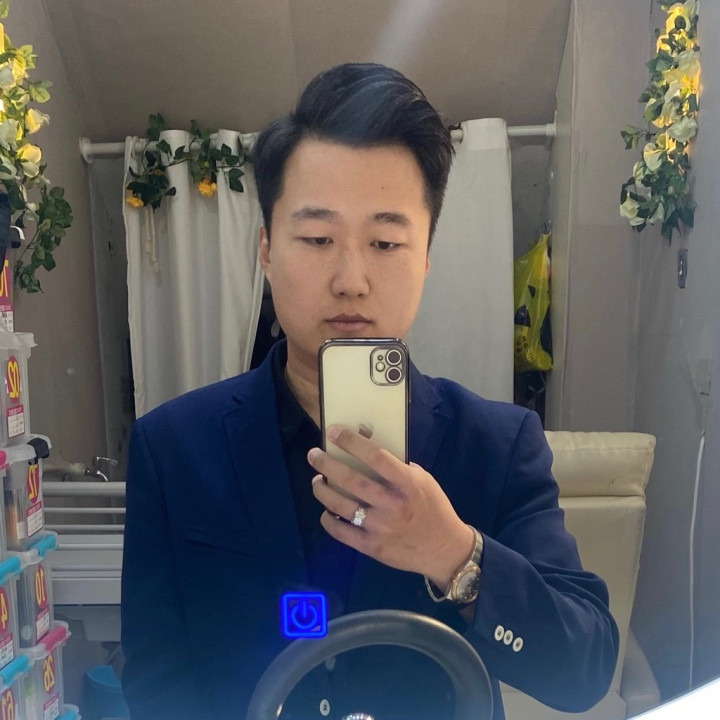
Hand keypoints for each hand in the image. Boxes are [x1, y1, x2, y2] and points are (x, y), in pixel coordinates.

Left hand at [308, 424, 474, 588]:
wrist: (445, 549)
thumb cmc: (434, 508)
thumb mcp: (424, 480)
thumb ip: (398, 467)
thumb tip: (368, 449)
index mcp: (408, 483)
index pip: (376, 456)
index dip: (352, 442)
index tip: (334, 432)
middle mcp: (392, 504)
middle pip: (352, 480)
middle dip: (327, 464)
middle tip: (313, 454)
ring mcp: (381, 527)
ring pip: (341, 506)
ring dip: (322, 490)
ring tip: (316, 481)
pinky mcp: (372, 547)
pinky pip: (341, 532)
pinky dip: (328, 520)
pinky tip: (326, 510)